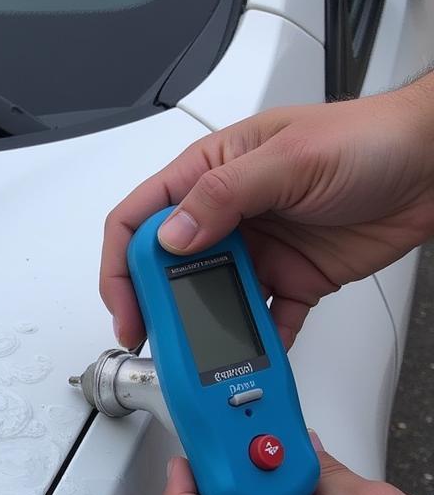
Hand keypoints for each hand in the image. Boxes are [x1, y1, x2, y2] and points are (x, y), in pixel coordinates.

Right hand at [100, 76, 433, 349]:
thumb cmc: (372, 139)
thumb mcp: (290, 159)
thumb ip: (225, 195)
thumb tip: (171, 236)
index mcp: (212, 172)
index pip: (141, 219)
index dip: (122, 265)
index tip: (127, 305)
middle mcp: (227, 213)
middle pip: (167, 268)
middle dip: (156, 306)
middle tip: (157, 339)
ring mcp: (258, 248)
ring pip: (211, 299)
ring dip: (205, 328)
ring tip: (205, 354)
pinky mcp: (291, 277)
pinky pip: (263, 319)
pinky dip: (257, 341)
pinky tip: (255, 355)